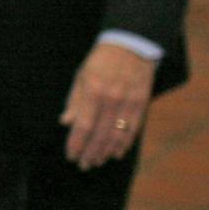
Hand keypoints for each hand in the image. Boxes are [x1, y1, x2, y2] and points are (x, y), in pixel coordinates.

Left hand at [59, 40, 156, 170]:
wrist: (132, 44)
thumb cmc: (100, 61)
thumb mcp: (82, 75)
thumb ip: (75, 100)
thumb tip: (66, 123)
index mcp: (94, 90)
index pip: (83, 125)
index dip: (76, 143)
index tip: (70, 156)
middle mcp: (112, 98)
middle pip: (100, 134)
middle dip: (90, 152)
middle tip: (83, 165)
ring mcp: (129, 101)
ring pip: (117, 135)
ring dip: (106, 151)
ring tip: (97, 161)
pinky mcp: (142, 102)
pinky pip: (133, 128)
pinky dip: (124, 143)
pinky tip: (116, 153)